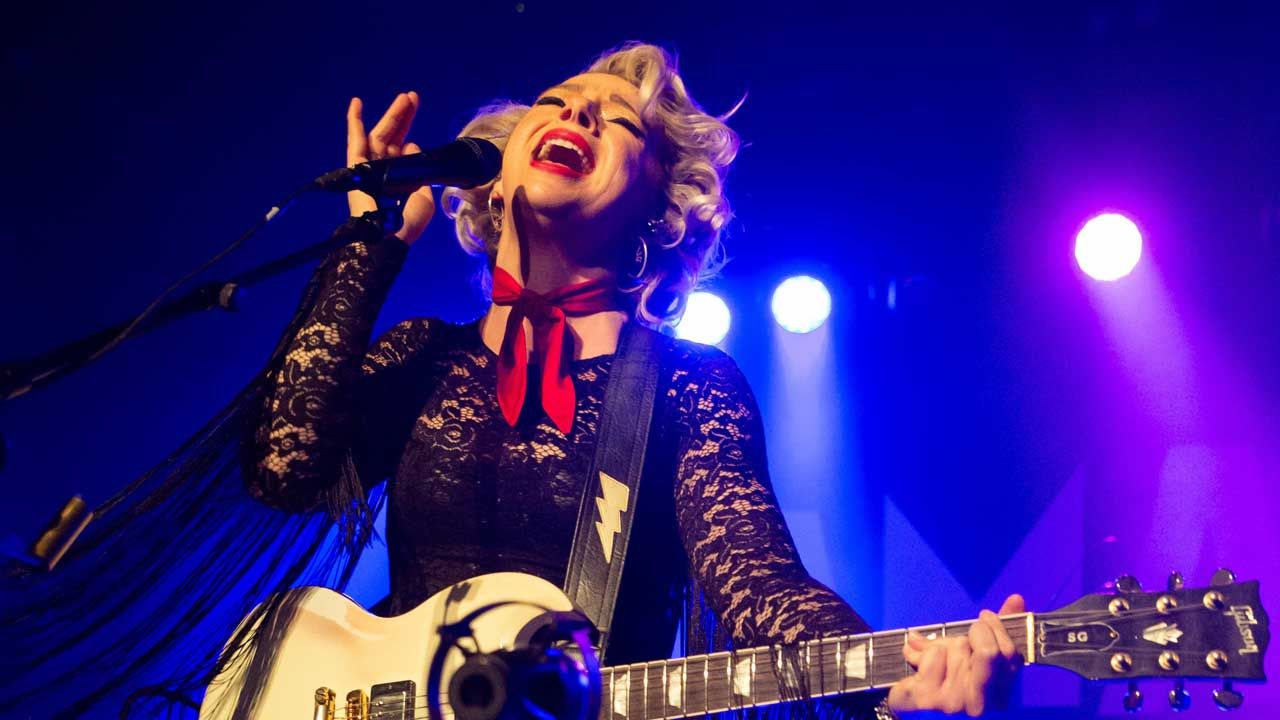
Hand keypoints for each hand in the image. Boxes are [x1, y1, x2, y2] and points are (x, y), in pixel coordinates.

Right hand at [346, 91, 435, 244]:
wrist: (390, 238)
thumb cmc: (407, 224)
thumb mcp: (424, 196)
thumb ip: (421, 172)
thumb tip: (412, 147)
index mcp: (398, 179)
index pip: (403, 150)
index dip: (410, 136)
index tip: (417, 130)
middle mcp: (382, 171)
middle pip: (392, 137)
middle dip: (404, 117)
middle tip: (413, 97)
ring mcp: (369, 168)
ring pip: (379, 135)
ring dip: (392, 115)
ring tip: (405, 97)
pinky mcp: (356, 168)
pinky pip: (355, 142)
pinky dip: (354, 123)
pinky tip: (357, 103)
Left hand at [887, 594, 1025, 716]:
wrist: (911, 709)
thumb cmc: (944, 678)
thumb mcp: (970, 652)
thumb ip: (995, 628)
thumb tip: (1017, 599)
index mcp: (999, 694)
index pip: (1010, 654)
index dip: (996, 628)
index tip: (985, 616)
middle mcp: (981, 705)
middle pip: (988, 652)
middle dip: (975, 634)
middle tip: (965, 637)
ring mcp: (954, 705)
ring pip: (957, 649)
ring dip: (944, 646)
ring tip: (937, 660)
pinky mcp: (927, 701)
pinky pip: (933, 655)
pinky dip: (922, 651)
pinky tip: (919, 664)